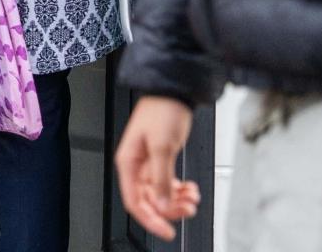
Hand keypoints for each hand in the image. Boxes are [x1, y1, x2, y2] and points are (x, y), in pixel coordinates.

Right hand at [116, 96, 201, 239]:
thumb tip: (162, 204)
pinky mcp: (161, 159)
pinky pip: (168, 183)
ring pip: (161, 193)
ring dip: (177, 200)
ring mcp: (149, 163)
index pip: (135, 201)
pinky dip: (180, 189)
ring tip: (192, 197)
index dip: (151, 220)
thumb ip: (162, 178)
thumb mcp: (163, 147)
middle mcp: (136, 166)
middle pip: (149, 200)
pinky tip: (190, 188)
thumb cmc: (162, 110)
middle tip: (188, 209)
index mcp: (129, 163)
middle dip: (170, 208)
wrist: (173, 90)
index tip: (167, 231)